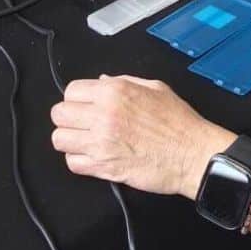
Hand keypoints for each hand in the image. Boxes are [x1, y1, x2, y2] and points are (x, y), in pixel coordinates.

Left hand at [50, 75, 230, 198]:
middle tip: (82, 123)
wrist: (191, 153)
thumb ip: (123, 82)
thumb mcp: (154, 87)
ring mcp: (100, 143)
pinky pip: (72, 163)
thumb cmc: (178, 122)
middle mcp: (103, 115)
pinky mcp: (103, 168)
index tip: (83, 105)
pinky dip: (78, 161)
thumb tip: (101, 81)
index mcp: (114, 92)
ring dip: (70, 140)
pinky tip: (92, 157)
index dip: (76, 98)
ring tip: (85, 141)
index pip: (71, 91)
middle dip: (68, 118)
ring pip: (59, 139)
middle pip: (59, 114)